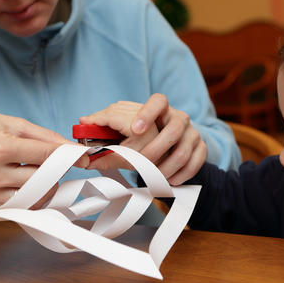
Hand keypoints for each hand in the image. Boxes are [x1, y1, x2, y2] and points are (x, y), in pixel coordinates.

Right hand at [0, 110, 87, 207]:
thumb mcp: (12, 122)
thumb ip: (45, 136)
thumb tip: (72, 149)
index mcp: (0, 147)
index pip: (45, 155)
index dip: (69, 155)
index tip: (84, 156)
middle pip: (44, 179)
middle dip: (57, 169)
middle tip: (57, 160)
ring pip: (37, 195)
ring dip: (47, 184)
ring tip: (41, 169)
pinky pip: (25, 203)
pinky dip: (34, 193)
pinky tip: (30, 179)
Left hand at [80, 94, 206, 184]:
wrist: (173, 146)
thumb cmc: (143, 136)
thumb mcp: (126, 128)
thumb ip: (106, 125)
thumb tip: (82, 123)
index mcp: (160, 108)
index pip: (158, 101)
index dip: (148, 113)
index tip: (135, 129)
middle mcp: (179, 117)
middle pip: (175, 128)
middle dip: (156, 149)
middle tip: (142, 163)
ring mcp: (193, 133)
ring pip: (184, 151)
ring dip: (166, 167)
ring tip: (153, 177)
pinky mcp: (201, 149)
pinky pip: (194, 163)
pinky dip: (180, 175)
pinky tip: (167, 181)